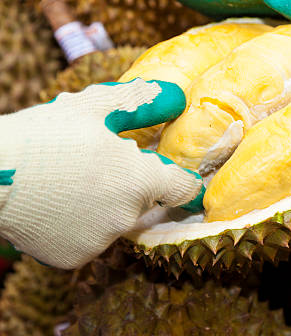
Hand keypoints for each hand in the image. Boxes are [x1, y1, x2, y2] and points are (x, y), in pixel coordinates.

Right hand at [0, 79, 204, 268]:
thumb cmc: (44, 135)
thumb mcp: (94, 107)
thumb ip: (141, 104)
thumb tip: (175, 97)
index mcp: (141, 181)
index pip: (183, 187)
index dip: (178, 176)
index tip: (169, 170)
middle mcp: (127, 217)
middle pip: (144, 201)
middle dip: (128, 183)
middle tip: (95, 164)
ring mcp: (100, 241)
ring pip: (114, 219)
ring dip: (102, 204)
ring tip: (67, 182)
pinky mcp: (73, 258)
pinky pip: (87, 239)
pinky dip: (77, 225)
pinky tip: (54, 205)